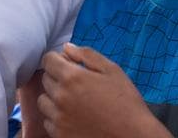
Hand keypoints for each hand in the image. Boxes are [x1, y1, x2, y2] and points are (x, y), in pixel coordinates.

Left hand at [38, 43, 167, 137]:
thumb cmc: (126, 102)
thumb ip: (87, 55)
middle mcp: (61, 97)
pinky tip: (73, 117)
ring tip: (73, 101)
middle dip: (57, 77)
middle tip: (76, 84)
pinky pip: (48, 121)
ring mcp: (59, 118)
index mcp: (72, 78)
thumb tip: (66, 48)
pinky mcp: (59, 135)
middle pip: (45, 79)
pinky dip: (56, 117)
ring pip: (43, 101)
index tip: (67, 64)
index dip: (57, 59)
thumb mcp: (112, 70)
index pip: (48, 60)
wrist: (133, 136)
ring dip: (53, 98)